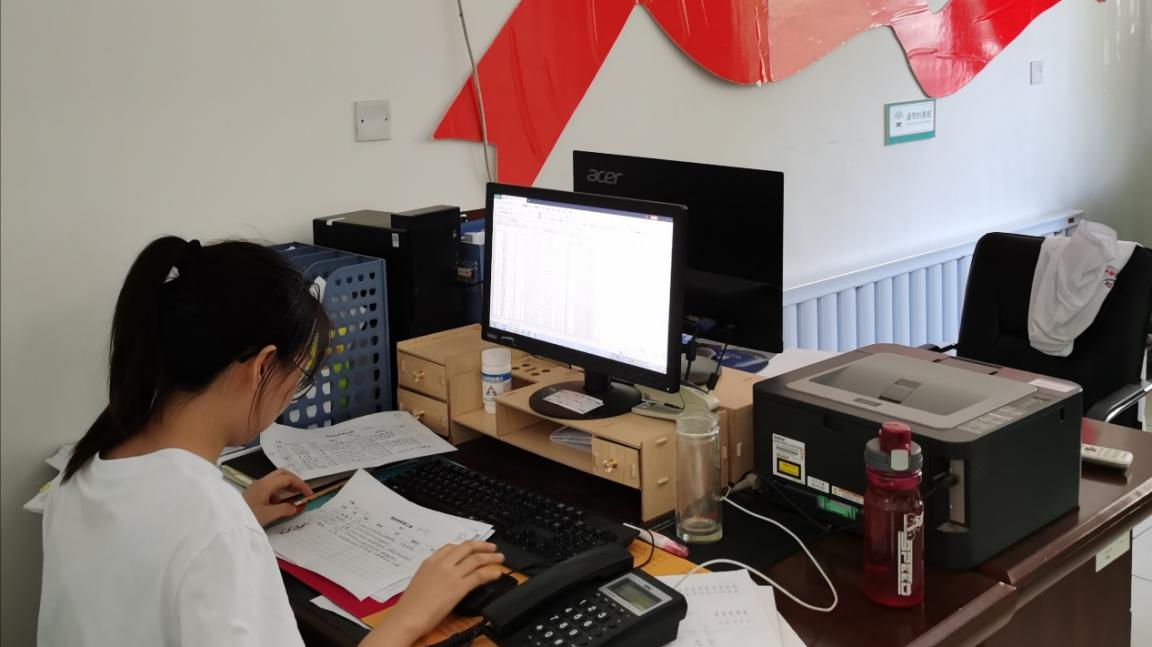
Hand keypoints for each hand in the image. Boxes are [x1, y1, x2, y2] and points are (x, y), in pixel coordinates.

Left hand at [241, 468, 312, 525]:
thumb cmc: (248, 516)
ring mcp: (257, 487)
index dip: (300, 484)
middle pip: (282, 474)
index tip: (308, 494)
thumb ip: (284, 510)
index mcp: (265, 485)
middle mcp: (261, 482)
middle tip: (303, 491)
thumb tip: (296, 507)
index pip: (287, 478)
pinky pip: (271, 488)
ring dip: (288, 486)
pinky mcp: (255, 493)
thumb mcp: (268, 515)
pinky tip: (282, 503)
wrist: (228, 521)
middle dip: (295, 481)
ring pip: (276, 480)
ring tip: (295, 496)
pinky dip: (280, 492)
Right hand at [362, 541, 504, 646]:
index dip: (466, 546)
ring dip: (491, 557)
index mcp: (430, 561)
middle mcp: (443, 564)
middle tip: (492, 548)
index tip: (473, 547)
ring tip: (499, 558)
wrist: (408, 616)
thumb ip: (433, 573)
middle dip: (482, 545)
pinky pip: (479, 576)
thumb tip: (443, 576)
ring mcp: (452, 574)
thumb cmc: (410, 604)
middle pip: (467, 547)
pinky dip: (490, 573)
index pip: (452, 547)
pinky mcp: (459, 587)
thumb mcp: (420, 580)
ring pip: (476, 559)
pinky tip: (497, 574)